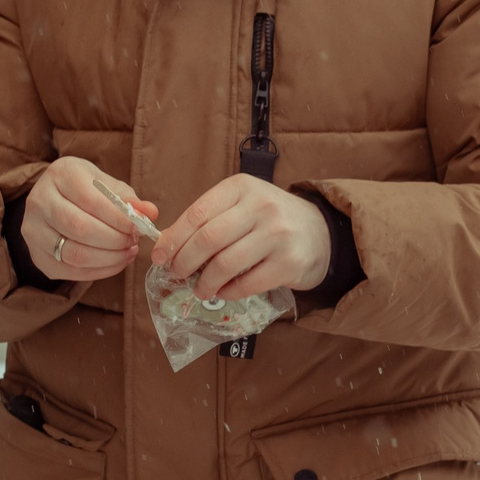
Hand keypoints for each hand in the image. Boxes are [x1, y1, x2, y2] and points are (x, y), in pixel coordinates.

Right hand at [20, 157, 157, 284]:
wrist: (54, 201)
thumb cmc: (86, 190)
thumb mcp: (107, 185)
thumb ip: (129, 199)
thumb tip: (149, 213)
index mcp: (60, 174)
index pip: (90, 200)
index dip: (118, 218)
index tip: (138, 227)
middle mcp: (39, 201)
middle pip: (80, 228)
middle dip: (114, 240)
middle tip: (133, 242)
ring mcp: (33, 231)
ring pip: (73, 253)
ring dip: (109, 258)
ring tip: (128, 252)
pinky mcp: (37, 256)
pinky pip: (70, 271)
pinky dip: (99, 271)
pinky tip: (115, 263)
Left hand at [154, 175, 331, 300]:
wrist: (320, 233)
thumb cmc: (270, 219)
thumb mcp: (239, 207)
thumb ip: (204, 221)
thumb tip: (164, 244)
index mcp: (242, 187)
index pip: (198, 213)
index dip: (173, 239)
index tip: (159, 257)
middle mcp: (261, 206)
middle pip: (208, 238)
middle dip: (184, 262)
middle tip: (177, 275)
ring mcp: (277, 234)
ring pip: (226, 264)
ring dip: (205, 282)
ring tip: (199, 289)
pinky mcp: (289, 263)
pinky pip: (247, 284)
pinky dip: (228, 292)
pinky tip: (223, 292)